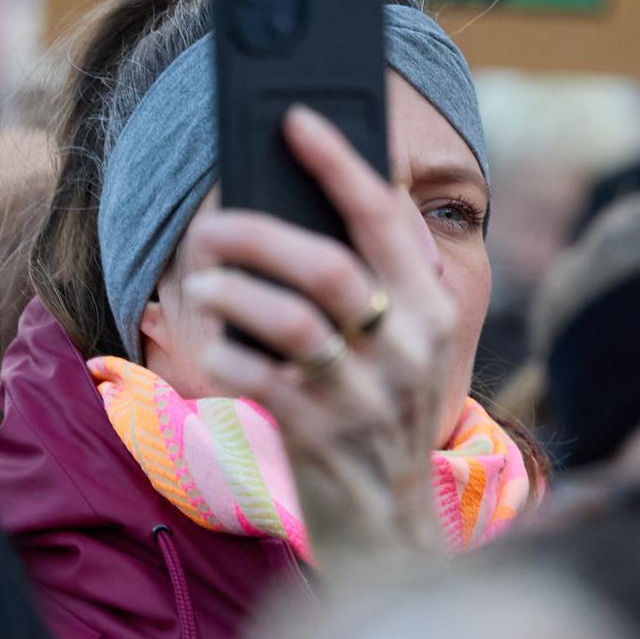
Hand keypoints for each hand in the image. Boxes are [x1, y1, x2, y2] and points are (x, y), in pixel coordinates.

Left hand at [182, 106, 459, 561]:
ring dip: (233, 291)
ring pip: (285, 318)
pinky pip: (254, 375)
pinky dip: (224, 350)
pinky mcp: (316, 432)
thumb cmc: (391, 404)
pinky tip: (212, 341)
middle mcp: (407, 343)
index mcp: (435, 305)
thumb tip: (326, 196)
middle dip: (263, 233)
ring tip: (204, 281)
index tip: (297, 120)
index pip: (385, 214)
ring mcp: (362, 391)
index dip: (339, 161)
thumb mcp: (415, 338)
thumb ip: (388, 275)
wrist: (391, 518)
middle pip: (328, 265)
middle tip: (214, 222)